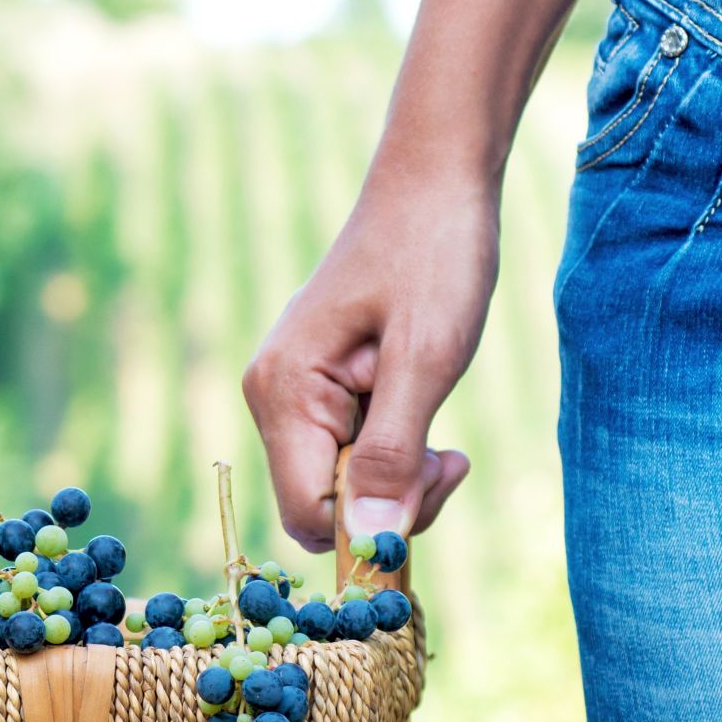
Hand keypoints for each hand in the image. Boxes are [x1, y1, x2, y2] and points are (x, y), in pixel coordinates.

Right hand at [243, 170, 487, 553]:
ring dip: (399, 479)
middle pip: (322, 507)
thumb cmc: (434, 254)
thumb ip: (391, 455)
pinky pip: (350, 456)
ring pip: (341, 488)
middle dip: (391, 501)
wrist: (436, 180)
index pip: (310, 513)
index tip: (437, 472)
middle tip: (449, 457)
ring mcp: (293, 395)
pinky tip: (426, 419)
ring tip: (444, 438)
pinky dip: (394, 455)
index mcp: (282, 392)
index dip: (375, 520)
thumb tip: (371, 541)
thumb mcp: (426, 359)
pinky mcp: (320, 390)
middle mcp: (272, 399)